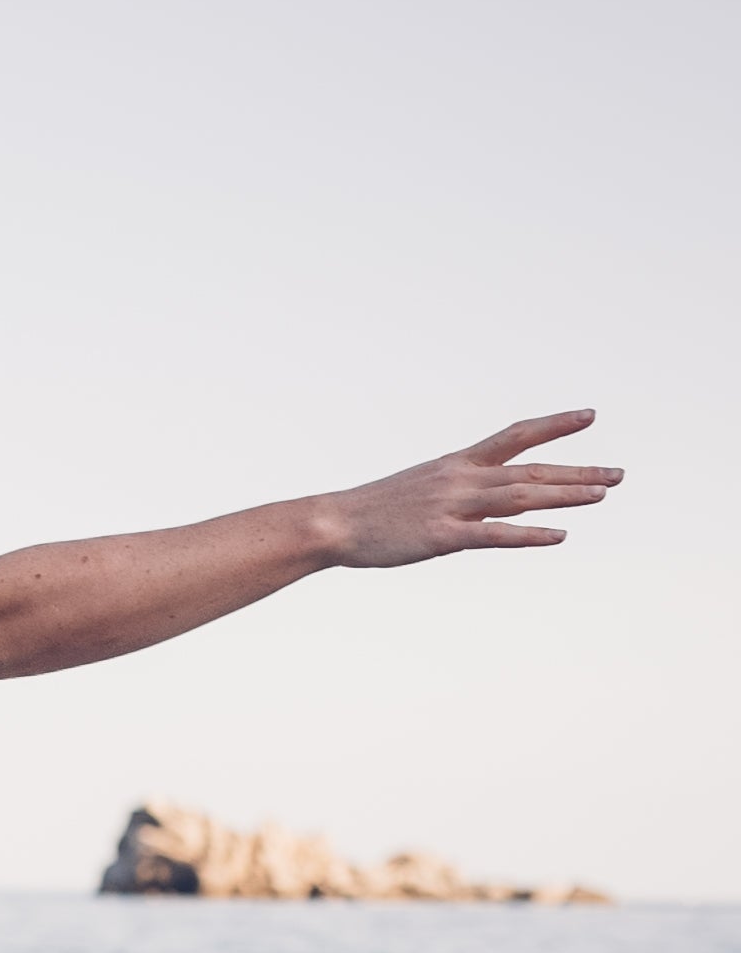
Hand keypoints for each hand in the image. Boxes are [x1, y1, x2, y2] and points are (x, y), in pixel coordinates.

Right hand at [323, 413, 621, 567]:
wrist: (335, 522)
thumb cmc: (375, 510)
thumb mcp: (422, 488)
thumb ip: (461, 492)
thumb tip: (493, 502)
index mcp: (458, 463)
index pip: (516, 435)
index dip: (555, 425)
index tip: (590, 416)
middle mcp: (462, 478)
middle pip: (531, 469)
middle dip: (577, 471)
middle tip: (618, 475)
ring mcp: (453, 505)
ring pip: (520, 495)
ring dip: (564, 494)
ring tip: (601, 495)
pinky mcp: (443, 536)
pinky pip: (494, 534)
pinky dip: (529, 535)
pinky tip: (559, 536)